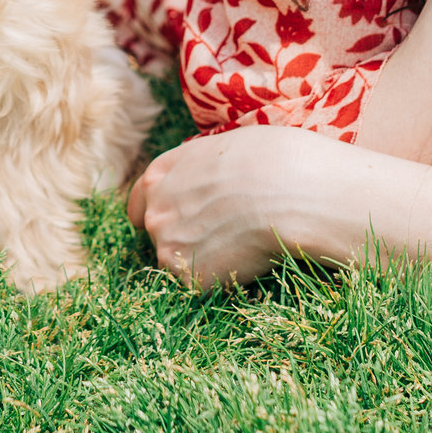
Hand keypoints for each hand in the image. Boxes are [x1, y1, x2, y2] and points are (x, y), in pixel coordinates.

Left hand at [127, 126, 348, 287]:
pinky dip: (223, 277)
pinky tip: (248, 259)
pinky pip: (203, 283)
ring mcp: (168, 247)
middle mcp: (156, 211)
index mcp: (159, 175)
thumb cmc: (270, 161)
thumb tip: (208, 180)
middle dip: (184, 236)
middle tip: (223, 232)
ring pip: (180, 262)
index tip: (180, 219)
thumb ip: (198, 171)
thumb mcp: (222, 149)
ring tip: (242, 243)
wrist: (291, 193)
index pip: (140, 204)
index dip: (163, 212)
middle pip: (160, 234)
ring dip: (204, 258)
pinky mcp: (189, 278)